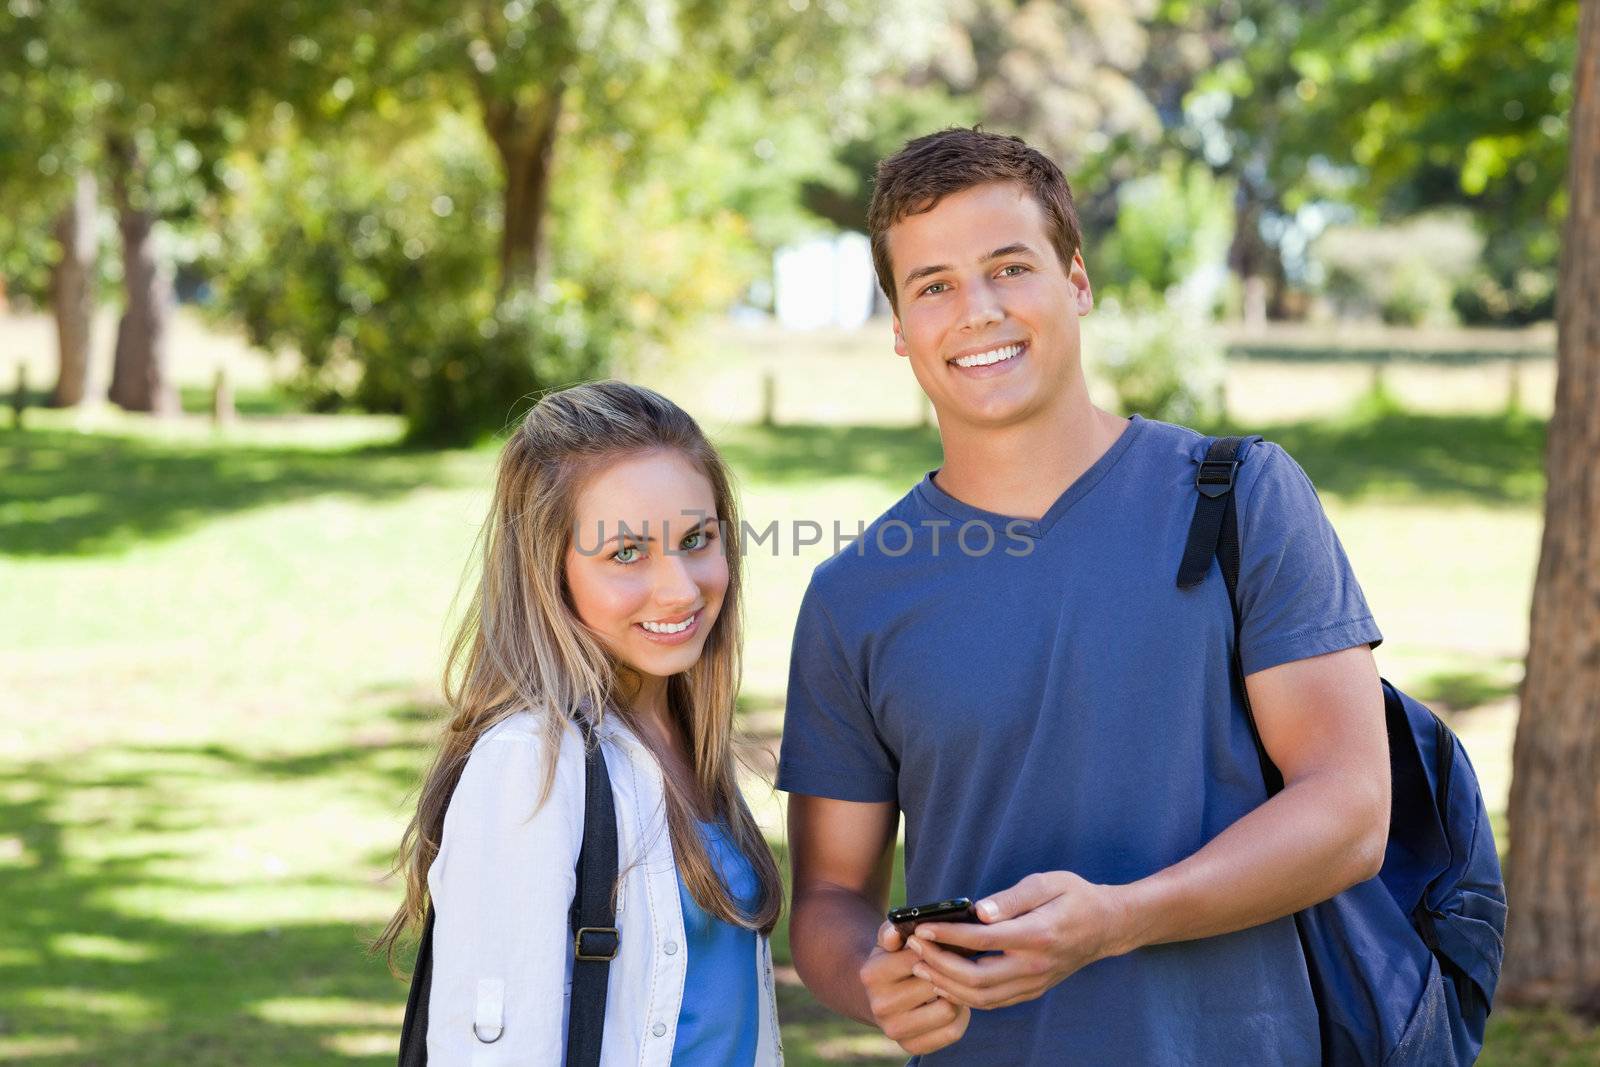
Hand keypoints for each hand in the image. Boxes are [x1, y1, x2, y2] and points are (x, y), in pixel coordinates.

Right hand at [859, 921, 971, 1054]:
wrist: (878, 998)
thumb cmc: (890, 962)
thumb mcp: (888, 943)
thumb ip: (891, 931)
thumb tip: (894, 932)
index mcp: (872, 974)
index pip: (919, 957)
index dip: (940, 948)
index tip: (950, 943)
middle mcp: (880, 1005)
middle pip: (935, 984)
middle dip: (950, 972)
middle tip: (960, 963)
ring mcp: (895, 1030)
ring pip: (948, 1009)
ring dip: (956, 995)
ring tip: (954, 983)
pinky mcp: (912, 1046)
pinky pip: (952, 1031)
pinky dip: (960, 1017)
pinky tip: (952, 1002)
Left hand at [906, 872, 1131, 1010]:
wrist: (1106, 926)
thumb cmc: (1074, 897)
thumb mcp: (1047, 883)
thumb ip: (1013, 897)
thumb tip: (979, 911)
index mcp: (1038, 935)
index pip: (983, 940)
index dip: (948, 935)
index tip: (922, 927)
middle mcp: (1035, 966)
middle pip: (976, 979)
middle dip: (939, 963)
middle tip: (914, 946)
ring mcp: (1034, 983)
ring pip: (982, 998)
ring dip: (946, 984)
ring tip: (921, 964)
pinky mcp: (1032, 990)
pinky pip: (992, 1002)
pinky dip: (964, 995)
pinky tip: (944, 979)